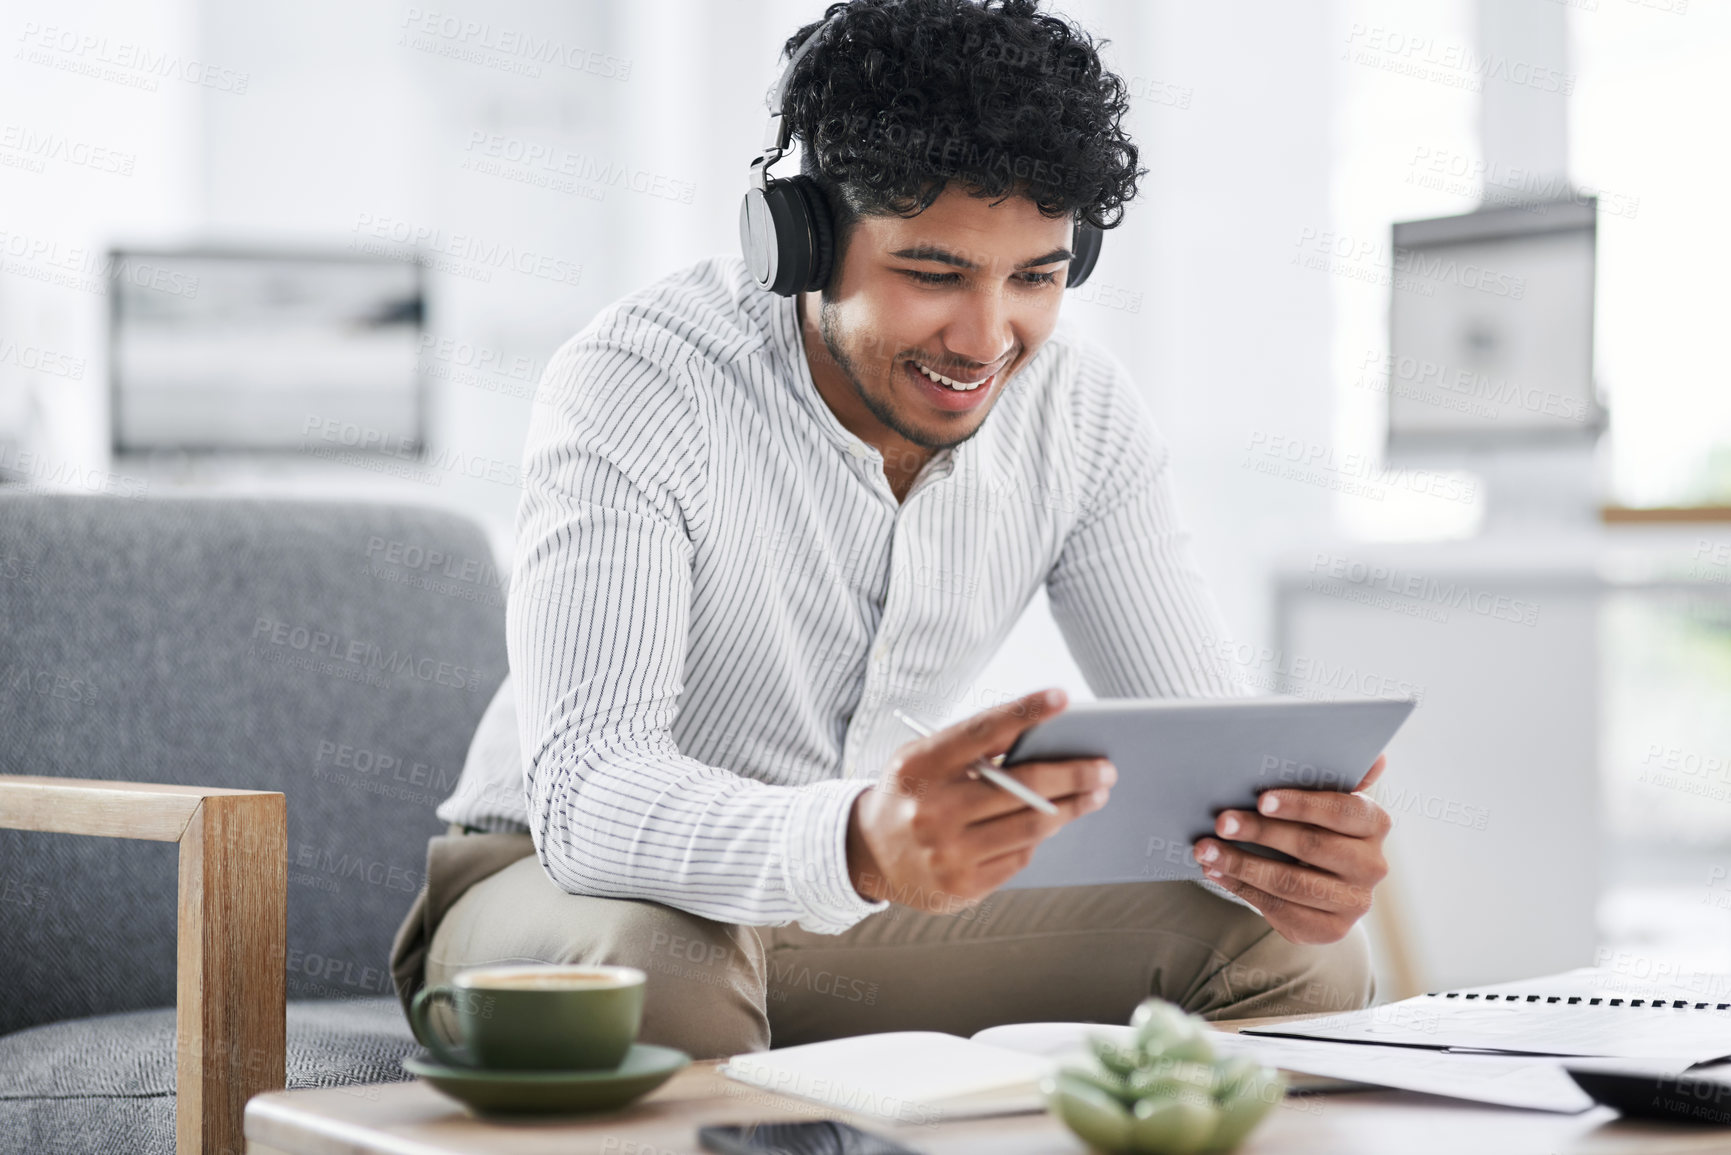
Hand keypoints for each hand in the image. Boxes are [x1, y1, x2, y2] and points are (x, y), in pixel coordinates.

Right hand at [847, 688, 1115, 908]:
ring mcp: (946, 852)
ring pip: (1030, 826)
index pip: (981, 732)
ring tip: (1094, 794)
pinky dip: (1038, 837)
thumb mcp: (925, 760)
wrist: (869, 855)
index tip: (1061, 698)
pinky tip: (1051, 823)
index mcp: (920, 766)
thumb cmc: (912, 794)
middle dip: (1073, 775)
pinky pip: (1020, 857)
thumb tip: (1044, 739)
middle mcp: (931, 810)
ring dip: (1071, 808)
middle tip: (1105, 768)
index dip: (1024, 712)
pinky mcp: (962, 886)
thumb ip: (973, 749)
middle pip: (1021, 787)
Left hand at [1193, 754, 1391, 944]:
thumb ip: (1335, 776)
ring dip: (1241, 864)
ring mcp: (1355, 901)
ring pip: (1291, 882)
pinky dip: (1242, 888)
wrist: (1323, 880)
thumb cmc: (1316, 825)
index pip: (1341, 810)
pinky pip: (1281, 909)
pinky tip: (1216, 872)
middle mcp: (1372, 864)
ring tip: (1205, 850)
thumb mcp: (1324, 798)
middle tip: (1220, 821)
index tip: (1261, 799)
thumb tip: (1377, 756)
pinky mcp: (1332, 929)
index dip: (1301, 804)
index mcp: (1374, 823)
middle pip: (1312, 846)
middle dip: (1260, 832)